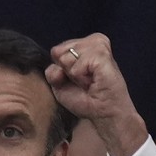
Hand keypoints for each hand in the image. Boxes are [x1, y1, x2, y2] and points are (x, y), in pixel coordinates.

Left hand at [45, 33, 147, 155]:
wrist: (103, 113)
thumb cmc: (86, 100)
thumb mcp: (60, 86)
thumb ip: (52, 71)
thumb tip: (57, 60)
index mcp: (84, 45)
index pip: (56, 50)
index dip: (60, 70)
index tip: (76, 80)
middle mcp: (92, 42)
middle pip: (58, 51)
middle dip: (66, 71)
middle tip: (83, 82)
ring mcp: (98, 46)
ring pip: (67, 56)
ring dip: (74, 75)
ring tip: (89, 82)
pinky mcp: (102, 54)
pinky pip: (76, 65)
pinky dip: (80, 77)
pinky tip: (93, 81)